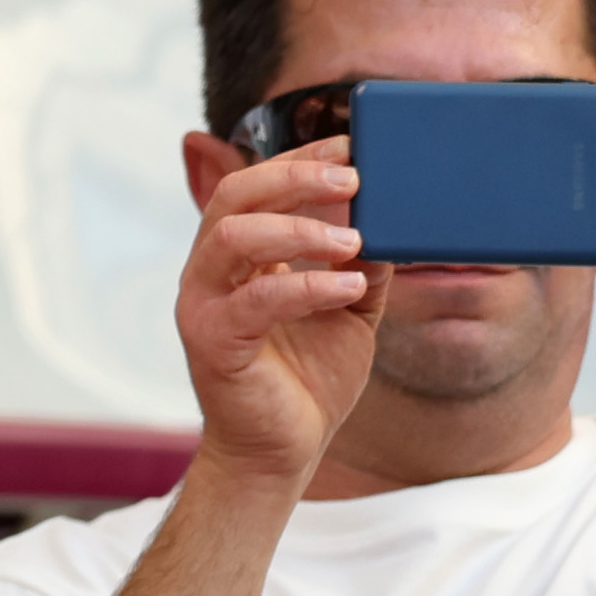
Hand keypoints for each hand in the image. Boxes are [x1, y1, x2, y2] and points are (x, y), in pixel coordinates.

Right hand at [176, 132, 378, 481]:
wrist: (284, 450)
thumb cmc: (309, 377)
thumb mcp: (349, 309)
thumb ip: (359, 264)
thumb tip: (391, 219)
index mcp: (236, 256)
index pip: (255, 187)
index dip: (299, 159)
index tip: (351, 145)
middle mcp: (210, 271)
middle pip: (233, 195)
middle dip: (292, 177)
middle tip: (351, 177)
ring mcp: (203, 304)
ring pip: (231, 237)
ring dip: (297, 228)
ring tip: (352, 238)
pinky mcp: (213, 342)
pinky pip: (254, 301)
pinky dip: (306, 286)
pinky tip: (348, 286)